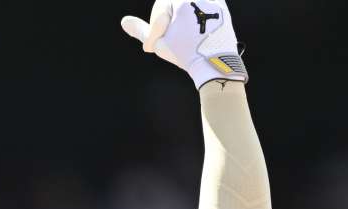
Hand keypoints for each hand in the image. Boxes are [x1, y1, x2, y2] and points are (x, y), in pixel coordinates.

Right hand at [121, 0, 246, 87]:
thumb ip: (140, 30)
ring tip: (182, 37)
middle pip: (173, 5)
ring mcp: (213, 0)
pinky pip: (204, 7)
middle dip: (168, 21)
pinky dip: (197, 18)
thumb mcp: (158, 43)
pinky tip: (196, 33)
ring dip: (181, 19)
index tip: (154, 46)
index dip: (155, 29)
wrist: (215, 63)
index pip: (160, 9)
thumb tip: (124, 22)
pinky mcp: (222, 8)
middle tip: (169, 40)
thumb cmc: (184, 53)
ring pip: (188, 6)